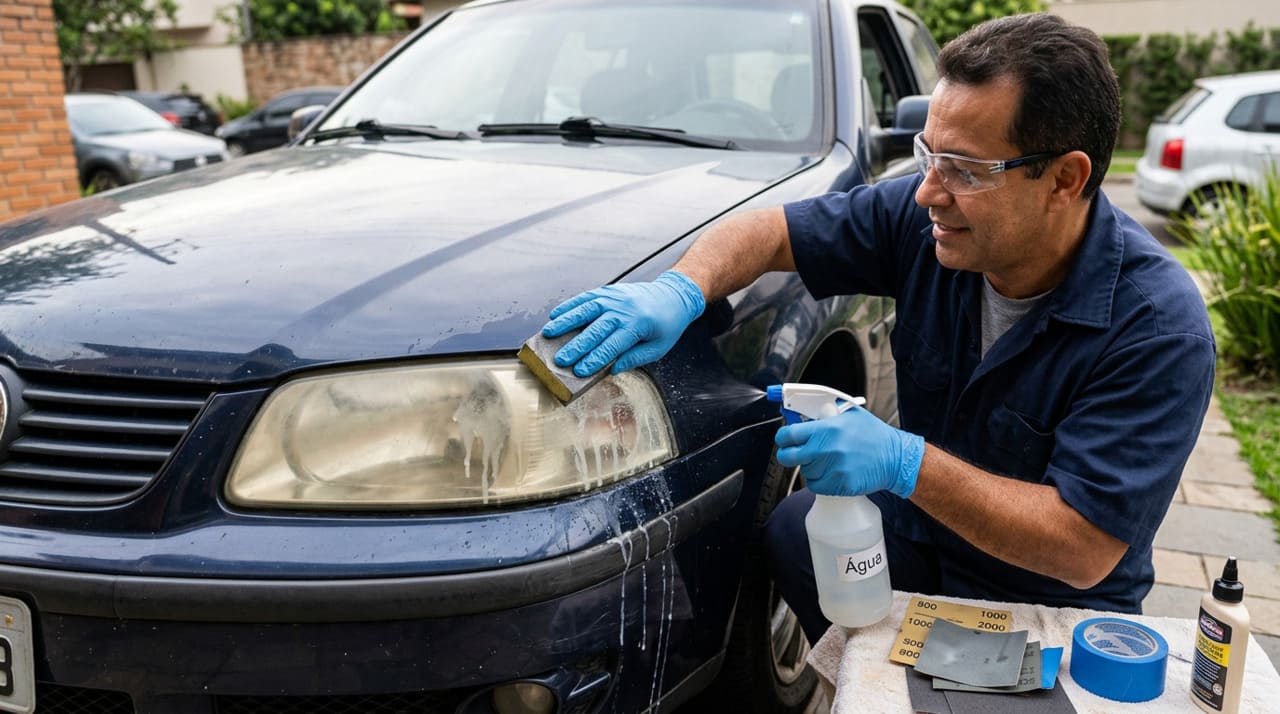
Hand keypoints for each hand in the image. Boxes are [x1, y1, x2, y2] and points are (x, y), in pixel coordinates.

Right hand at [542, 270, 705, 376]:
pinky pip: (586, 297)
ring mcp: (615, 297)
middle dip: (577, 346)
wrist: (674, 294)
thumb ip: (635, 358)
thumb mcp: (659, 348)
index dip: (595, 359)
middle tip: (561, 359)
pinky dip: (570, 305)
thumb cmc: (667, 325)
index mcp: (638, 325)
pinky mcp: (609, 291)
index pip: (613, 345)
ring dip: (566, 321)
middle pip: (596, 329)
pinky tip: (556, 314)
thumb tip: (612, 368)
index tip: (580, 370)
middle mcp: (624, 309)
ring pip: (586, 309)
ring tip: (548, 332)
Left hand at [774, 407, 924, 497]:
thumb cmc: (872, 434)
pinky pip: (815, 485)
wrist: (894, 458)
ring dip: (810, 466)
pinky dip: (819, 480)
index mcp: (825, 429)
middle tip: (795, 452)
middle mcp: (825, 450)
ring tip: (827, 459)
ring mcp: (831, 470)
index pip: (788, 435)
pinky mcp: (838, 486)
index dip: (783, 437)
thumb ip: (823, 414)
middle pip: (787, 457)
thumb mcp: (848, 414)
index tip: (784, 439)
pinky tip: (831, 471)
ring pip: (804, 471)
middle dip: (788, 454)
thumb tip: (799, 413)